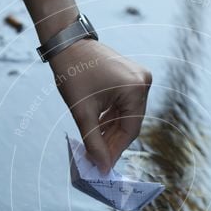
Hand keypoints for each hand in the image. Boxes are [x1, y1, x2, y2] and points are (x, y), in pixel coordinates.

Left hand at [48, 38, 151, 173]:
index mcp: (136, 89)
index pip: (130, 130)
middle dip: (112, 142)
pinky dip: (111, 117)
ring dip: (110, 131)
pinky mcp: (131, 77)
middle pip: (129, 123)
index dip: (116, 151)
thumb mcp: (82, 112)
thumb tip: (102, 166)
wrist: (67, 42)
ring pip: (126, 115)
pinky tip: (98, 130)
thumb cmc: (73, 73)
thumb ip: (93, 141)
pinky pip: (124, 105)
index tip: (104, 167)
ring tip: (95, 148)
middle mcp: (143, 82)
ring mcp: (139, 78)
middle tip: (98, 161)